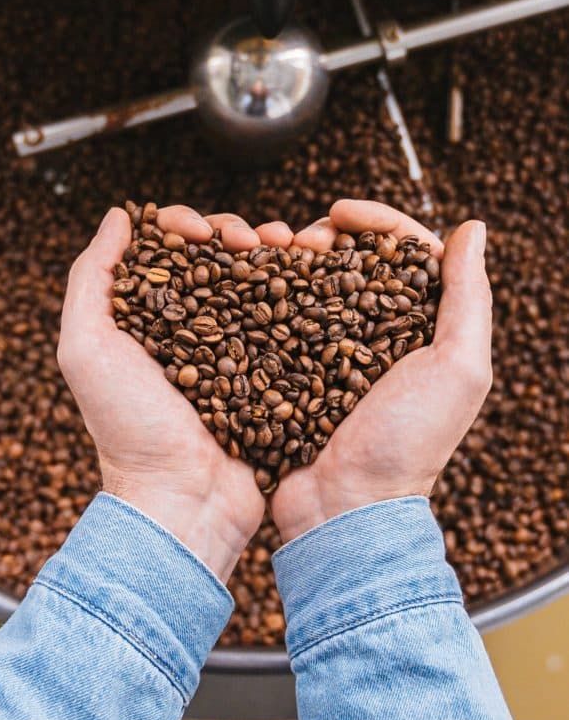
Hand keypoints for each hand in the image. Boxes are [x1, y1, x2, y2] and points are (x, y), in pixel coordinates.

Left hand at [58, 205, 292, 581]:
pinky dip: (303, 292)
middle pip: (216, 261)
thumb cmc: (128, 428)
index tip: (196, 230)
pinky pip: (290, 322)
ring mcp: (236, 351)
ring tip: (293, 244)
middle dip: (234, 234)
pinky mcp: (272, 372)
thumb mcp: (86, 348)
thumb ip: (90, 278)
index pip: (166, 252)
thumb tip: (120, 216)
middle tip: (251, 238)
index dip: (182, 225)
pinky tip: (314, 273)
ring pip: (258, 283)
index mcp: (147, 319)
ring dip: (275, 255)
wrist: (185, 498)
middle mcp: (192, 329)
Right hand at [272, 200, 492, 542]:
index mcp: (422, 329)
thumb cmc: (408, 444)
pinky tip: (247, 283)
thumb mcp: (459, 369)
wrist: (345, 508)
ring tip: (268, 253)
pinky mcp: (293, 372)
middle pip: (354, 262)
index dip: (376, 220)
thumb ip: (470, 298)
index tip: (341, 211)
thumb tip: (473, 228)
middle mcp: (378, 336)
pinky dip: (264, 296)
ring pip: (312, 286)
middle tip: (301, 237)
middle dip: (326, 236)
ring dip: (290, 260)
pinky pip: (278, 322)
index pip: (404, 252)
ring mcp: (331, 355)